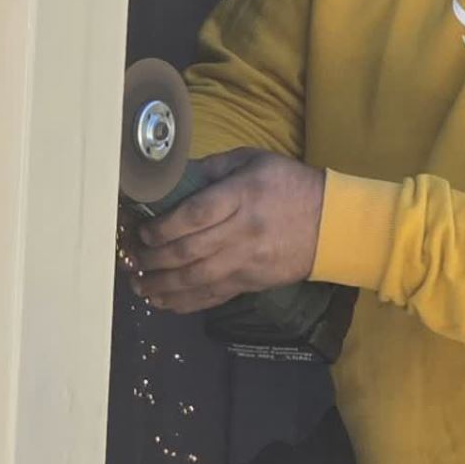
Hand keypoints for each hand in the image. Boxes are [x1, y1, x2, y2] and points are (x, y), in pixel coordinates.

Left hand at [127, 149, 325, 313]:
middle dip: (154, 258)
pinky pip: (213, 296)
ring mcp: (247, 261)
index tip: (144, 231)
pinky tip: (163, 302)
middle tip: (132, 258)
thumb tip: (173, 176)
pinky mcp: (251, 282)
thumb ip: (213, 168)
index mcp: (242, 196)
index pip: (195, 215)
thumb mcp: (254, 160)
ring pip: (196, 279)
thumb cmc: (289, 185)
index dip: (164, 226)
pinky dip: (185, 303)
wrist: (332, 224)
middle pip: (190, 250)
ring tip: (138, 284)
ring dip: (162, 285)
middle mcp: (242, 231)